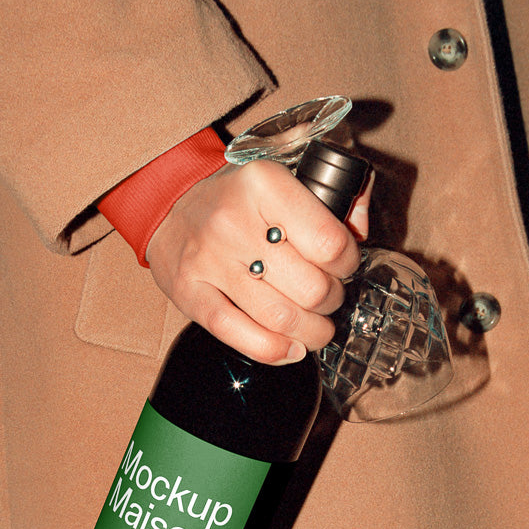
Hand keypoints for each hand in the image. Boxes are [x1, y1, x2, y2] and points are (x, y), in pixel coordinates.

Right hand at [146, 158, 370, 364]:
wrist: (168, 205)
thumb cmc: (237, 198)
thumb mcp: (284, 178)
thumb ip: (335, 195)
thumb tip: (361, 228)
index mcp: (264, 185)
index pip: (330, 242)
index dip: (348, 264)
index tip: (342, 266)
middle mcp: (234, 221)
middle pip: (310, 288)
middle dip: (331, 301)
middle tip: (326, 297)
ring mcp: (209, 260)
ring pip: (280, 317)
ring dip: (311, 332)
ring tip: (315, 327)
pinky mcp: (189, 293)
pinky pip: (236, 333)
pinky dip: (272, 350)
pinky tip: (290, 349)